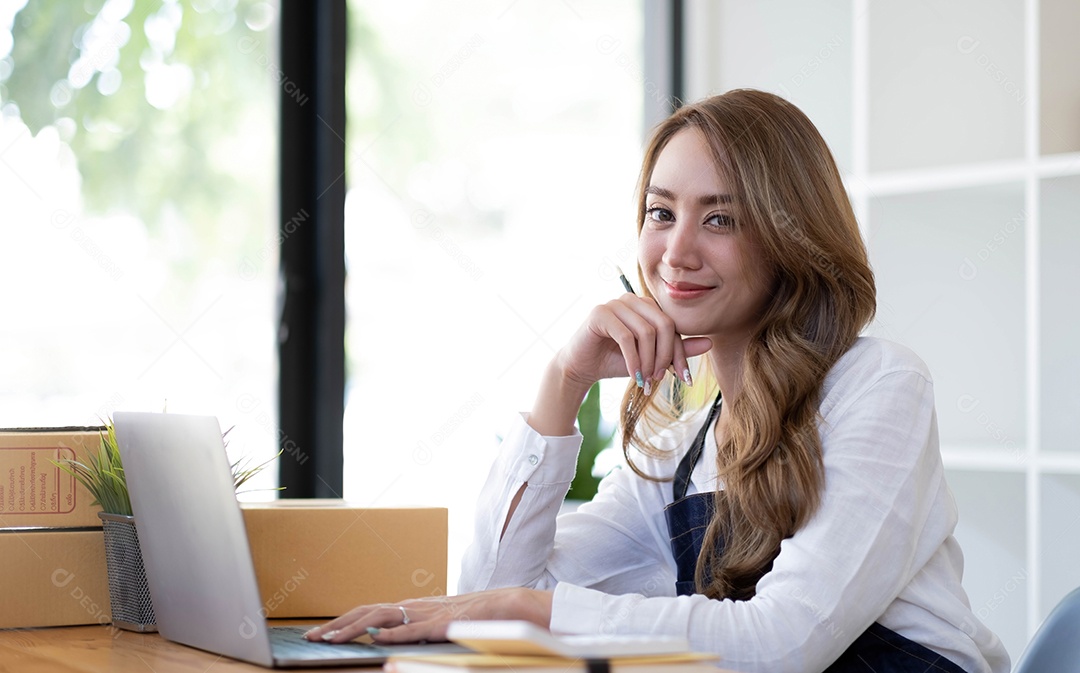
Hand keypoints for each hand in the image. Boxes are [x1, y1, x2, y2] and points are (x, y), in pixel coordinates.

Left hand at [303, 587, 552, 644]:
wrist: (510, 605)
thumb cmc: (476, 617)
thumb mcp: (438, 623)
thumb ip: (415, 627)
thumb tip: (385, 636)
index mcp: (413, 606)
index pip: (369, 611)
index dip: (343, 621)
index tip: (320, 632)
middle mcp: (416, 606)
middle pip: (368, 611)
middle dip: (337, 624)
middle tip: (311, 637)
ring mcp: (430, 614)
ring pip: (384, 617)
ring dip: (355, 628)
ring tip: (332, 640)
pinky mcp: (446, 624)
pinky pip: (416, 628)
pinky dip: (395, 633)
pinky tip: (377, 639)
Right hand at [558, 294, 711, 391]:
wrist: (582, 366)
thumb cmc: (615, 360)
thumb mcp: (650, 358)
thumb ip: (677, 349)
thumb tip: (710, 343)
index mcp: (646, 305)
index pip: (672, 325)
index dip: (681, 353)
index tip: (683, 379)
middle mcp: (632, 299)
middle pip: (663, 325)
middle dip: (665, 356)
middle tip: (659, 379)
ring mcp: (614, 303)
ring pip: (646, 332)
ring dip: (648, 361)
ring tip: (645, 380)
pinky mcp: (600, 313)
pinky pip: (626, 337)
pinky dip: (633, 359)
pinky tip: (633, 375)